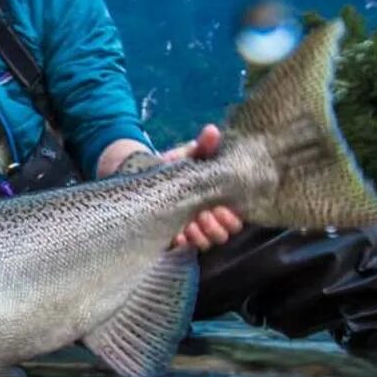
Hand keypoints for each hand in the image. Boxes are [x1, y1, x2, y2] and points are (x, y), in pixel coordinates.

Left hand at [164, 124, 243, 250]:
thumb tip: (212, 130)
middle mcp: (206, 219)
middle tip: (204, 215)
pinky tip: (177, 234)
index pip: (234, 218)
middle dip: (216, 227)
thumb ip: (203, 146)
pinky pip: (182, 246)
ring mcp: (190, 229)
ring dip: (201, 235)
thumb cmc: (172, 166)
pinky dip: (182, 241)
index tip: (220, 208)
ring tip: (191, 224)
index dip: (232, 218)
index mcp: (216, 201)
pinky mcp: (171, 235)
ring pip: (205, 243)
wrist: (141, 174)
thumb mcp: (187, 155)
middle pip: (222, 235)